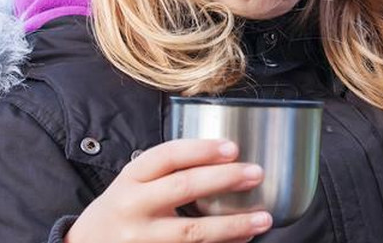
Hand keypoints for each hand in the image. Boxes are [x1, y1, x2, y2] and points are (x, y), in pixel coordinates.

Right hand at [64, 139, 272, 242]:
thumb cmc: (119, 211)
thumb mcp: (130, 184)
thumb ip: (164, 172)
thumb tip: (222, 159)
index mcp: (129, 179)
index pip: (166, 156)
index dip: (201, 149)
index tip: (233, 147)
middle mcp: (133, 207)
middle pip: (183, 188)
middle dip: (224, 179)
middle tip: (256, 173)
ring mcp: (142, 239)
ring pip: (192, 231)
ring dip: (232, 224)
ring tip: (263, 218)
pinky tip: (242, 239)